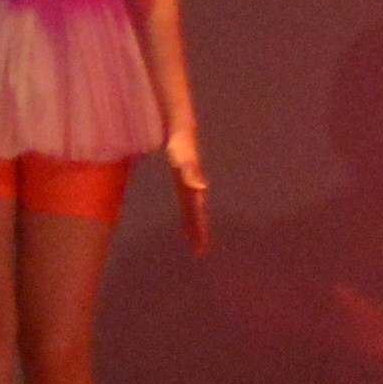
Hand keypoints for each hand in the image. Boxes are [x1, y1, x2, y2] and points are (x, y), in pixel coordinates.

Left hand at [169, 134, 211, 254]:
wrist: (182, 132)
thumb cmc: (181, 146)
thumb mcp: (183, 159)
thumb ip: (192, 173)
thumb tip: (202, 189)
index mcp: (193, 189)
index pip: (196, 214)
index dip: (198, 230)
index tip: (200, 247)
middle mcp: (193, 190)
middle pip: (197, 216)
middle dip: (198, 233)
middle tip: (200, 251)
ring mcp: (189, 187)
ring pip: (193, 212)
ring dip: (194, 227)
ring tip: (195, 243)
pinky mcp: (184, 184)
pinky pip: (187, 205)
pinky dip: (187, 216)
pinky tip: (185, 223)